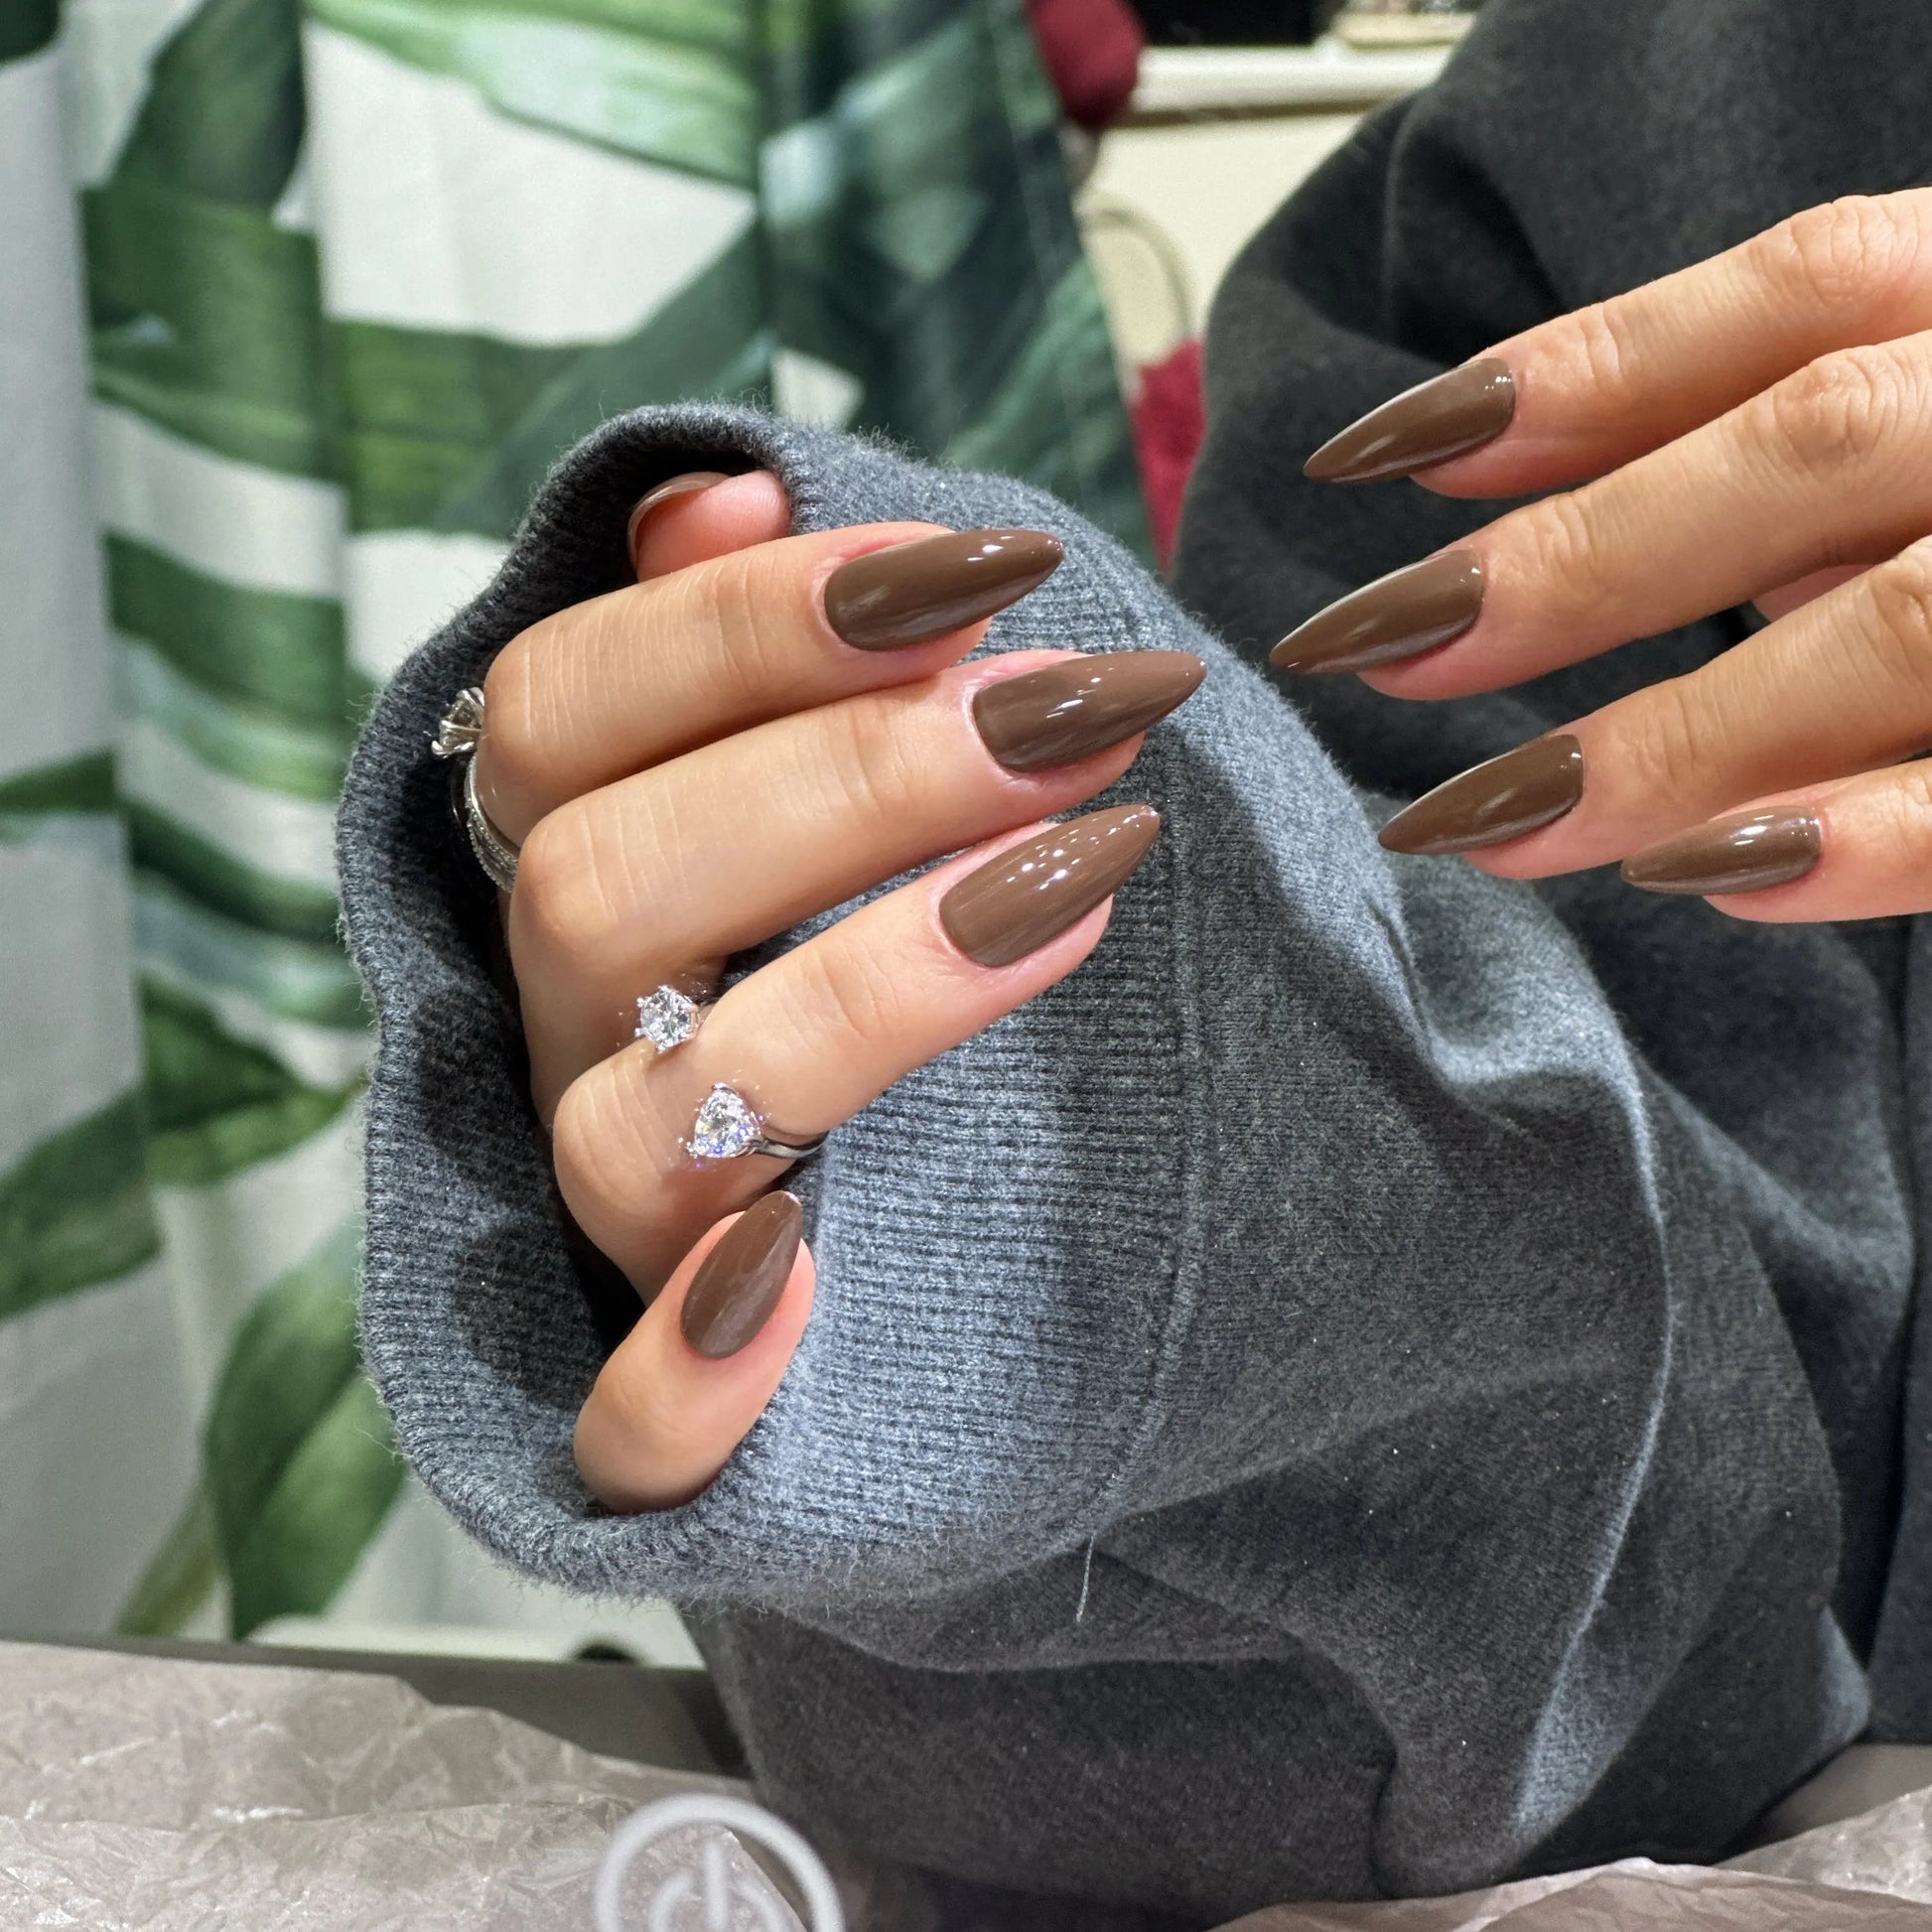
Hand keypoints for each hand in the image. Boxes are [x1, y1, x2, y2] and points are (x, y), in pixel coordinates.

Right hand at [470, 470, 1200, 1508]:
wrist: (1038, 1241)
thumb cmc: (957, 943)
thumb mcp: (897, 777)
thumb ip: (784, 646)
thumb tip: (719, 491)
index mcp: (592, 866)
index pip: (562, 714)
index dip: (751, 626)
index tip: (993, 571)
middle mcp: (577, 1038)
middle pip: (593, 894)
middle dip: (844, 782)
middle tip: (1074, 709)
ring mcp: (622, 1227)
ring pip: (631, 1134)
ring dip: (851, 1001)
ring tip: (1080, 889)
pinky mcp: (691, 1411)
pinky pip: (617, 1439)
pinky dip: (679, 1380)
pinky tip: (796, 1282)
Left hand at [1277, 189, 1931, 919]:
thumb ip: (1768, 424)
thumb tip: (1492, 461)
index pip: (1792, 297)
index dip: (1573, 374)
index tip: (1375, 451)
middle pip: (1816, 446)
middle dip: (1578, 559)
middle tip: (1373, 645)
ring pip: (1907, 619)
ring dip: (1684, 730)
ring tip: (1496, 814)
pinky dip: (1880, 835)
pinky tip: (1723, 878)